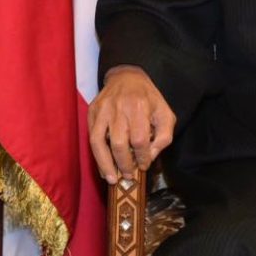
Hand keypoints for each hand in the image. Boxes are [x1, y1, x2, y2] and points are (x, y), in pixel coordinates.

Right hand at [88, 65, 175, 183]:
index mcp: (139, 106)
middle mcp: (118, 108)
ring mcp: (102, 110)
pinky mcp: (92, 112)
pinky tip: (104, 167)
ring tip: (112, 179)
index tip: (144, 165)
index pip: (139, 139)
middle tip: (129, 176)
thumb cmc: (148, 98)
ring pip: (98, 142)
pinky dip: (97, 155)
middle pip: (118, 143)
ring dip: (105, 164)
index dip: (142, 157)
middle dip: (124, 164)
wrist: (126, 77)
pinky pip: (91, 137)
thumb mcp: (164, 113)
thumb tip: (149, 156)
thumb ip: (163, 136)